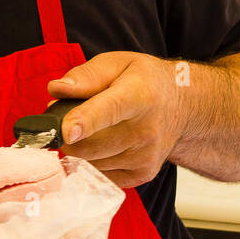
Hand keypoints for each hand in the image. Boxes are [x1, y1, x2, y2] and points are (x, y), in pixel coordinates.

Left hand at [47, 52, 181, 187]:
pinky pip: (99, 174)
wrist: (183, 107)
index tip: (66, 131)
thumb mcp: (118, 63)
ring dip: (80, 147)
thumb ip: (86, 75)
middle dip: (67, 135)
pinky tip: (105, 144)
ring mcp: (145, 157)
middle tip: (70, 118)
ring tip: (95, 129)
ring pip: (89, 161)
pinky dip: (92, 160)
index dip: (85, 121)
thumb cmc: (146, 82)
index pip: (110, 110)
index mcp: (139, 95)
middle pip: (90, 144)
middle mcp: (145, 130)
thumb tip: (56, 89)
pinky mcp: (142, 175)